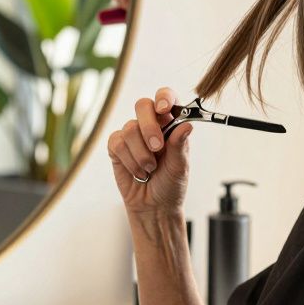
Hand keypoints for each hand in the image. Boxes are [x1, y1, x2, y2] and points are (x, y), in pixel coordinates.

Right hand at [107, 87, 191, 215]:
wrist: (154, 207)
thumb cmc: (171, 185)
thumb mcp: (180, 167)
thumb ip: (180, 145)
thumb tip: (187, 124)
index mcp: (170, 124)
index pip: (166, 98)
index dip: (163, 97)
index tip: (164, 109)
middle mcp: (151, 125)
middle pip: (142, 105)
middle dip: (149, 126)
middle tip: (157, 147)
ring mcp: (132, 135)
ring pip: (130, 129)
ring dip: (141, 153)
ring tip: (149, 170)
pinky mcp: (117, 147)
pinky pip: (117, 143)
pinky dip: (129, 161)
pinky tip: (137, 172)